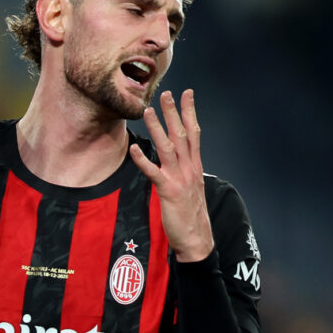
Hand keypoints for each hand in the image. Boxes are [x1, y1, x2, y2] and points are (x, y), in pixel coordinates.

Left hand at [130, 89, 214, 261]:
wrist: (197, 239)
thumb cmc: (192, 215)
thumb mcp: (191, 187)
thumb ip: (184, 171)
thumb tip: (176, 159)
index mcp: (195, 166)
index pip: (194, 133)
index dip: (190, 112)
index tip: (187, 93)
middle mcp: (189, 169)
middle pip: (182, 135)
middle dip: (174, 112)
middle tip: (167, 93)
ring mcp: (179, 179)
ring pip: (168, 148)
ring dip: (158, 128)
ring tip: (148, 111)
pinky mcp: (168, 191)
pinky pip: (154, 172)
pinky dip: (143, 160)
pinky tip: (134, 148)